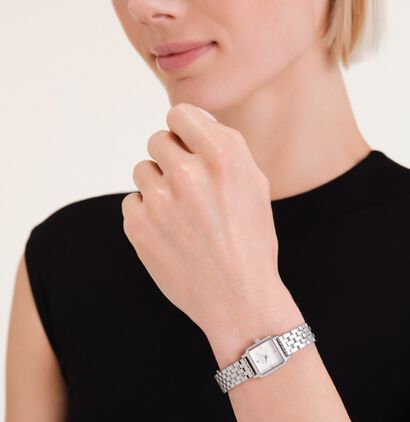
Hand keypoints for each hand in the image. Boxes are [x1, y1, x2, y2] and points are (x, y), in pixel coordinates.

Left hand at [121, 103, 285, 337]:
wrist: (238, 299)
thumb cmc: (251, 242)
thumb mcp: (255, 187)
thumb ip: (226, 147)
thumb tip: (193, 121)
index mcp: (224, 159)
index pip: (180, 114)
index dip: (184, 129)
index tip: (188, 143)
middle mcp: (189, 175)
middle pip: (157, 140)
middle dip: (172, 157)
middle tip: (188, 186)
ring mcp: (159, 201)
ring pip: (142, 169)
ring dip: (158, 185)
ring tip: (180, 213)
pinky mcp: (138, 226)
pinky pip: (132, 201)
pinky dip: (147, 212)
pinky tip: (170, 232)